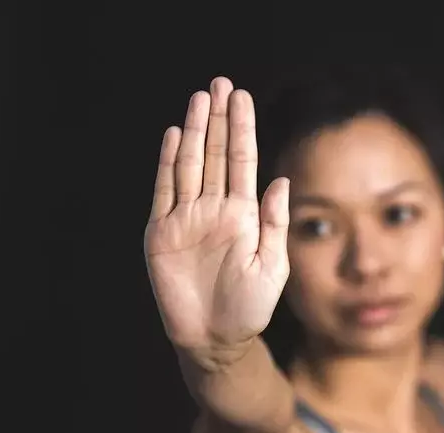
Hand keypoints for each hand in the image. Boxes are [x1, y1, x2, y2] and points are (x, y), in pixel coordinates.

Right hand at [144, 77, 289, 367]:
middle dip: (218, 119)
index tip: (242, 98)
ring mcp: (187, 219)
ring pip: (189, 165)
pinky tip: (172, 136)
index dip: (241, 129)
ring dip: (193, 131)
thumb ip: (275, 223)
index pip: (242, 161)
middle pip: (215, 154)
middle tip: (221, 83)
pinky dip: (167, 164)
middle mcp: (215, 209)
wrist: (214, 339)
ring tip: (199, 98)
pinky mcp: (162, 234)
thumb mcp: (272, 266)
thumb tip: (281, 181)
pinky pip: (164, 192)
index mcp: (244, 214)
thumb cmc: (250, 307)